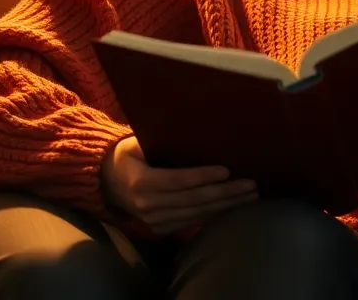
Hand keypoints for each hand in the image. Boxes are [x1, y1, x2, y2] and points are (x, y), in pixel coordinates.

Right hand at [100, 136, 257, 234]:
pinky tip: (233, 206)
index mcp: (142, 182)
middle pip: (194, 200)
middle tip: (251, 185)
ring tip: (249, 195)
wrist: (106, 182)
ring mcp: (155, 220)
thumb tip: (196, 129)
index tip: (227, 170)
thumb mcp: (137, 142)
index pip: (179, 180)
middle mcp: (148, 205)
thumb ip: (162, 140)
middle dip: (226, 193)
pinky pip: (192, 221)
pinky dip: (214, 214)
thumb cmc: (127, 155)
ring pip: (197, 214)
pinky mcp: (161, 228)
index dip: (204, 176)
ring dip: (226, 205)